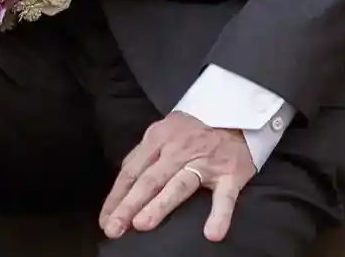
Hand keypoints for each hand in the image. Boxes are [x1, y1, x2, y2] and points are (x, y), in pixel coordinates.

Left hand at [100, 111, 255, 241]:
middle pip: (149, 179)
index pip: (131, 171)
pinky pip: (225, 197)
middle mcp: (179, 150)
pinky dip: (219, 215)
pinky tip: (212, 233)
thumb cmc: (195, 128)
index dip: (117, 196)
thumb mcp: (164, 130)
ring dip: (160, 205)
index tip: (105, 219)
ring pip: (179, 185)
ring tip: (142, 225)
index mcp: (159, 138)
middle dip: (128, 205)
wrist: (238, 110)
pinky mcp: (231, 173)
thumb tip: (122, 184)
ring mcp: (206, 162)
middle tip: (114, 228)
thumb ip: (144, 154)